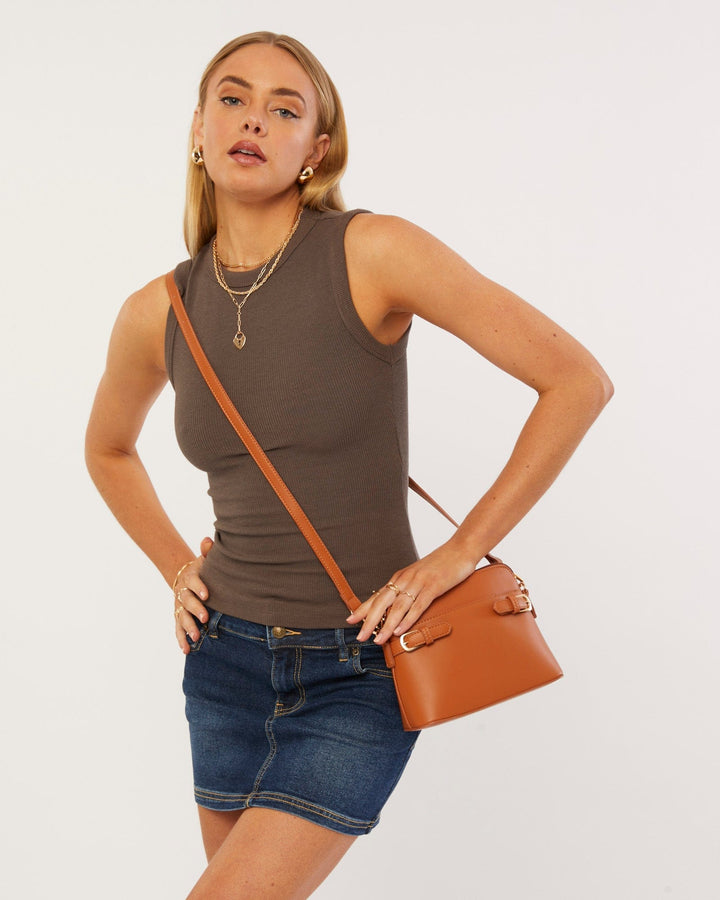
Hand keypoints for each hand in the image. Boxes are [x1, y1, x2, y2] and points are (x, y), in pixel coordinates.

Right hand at [174, 537, 212, 653]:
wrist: (184, 575)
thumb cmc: (200, 568)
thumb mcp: (203, 559)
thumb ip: (206, 551)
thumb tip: (207, 539)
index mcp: (189, 577)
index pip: (193, 582)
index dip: (199, 587)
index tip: (207, 595)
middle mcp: (182, 592)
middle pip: (187, 601)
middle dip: (195, 610)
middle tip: (204, 618)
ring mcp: (179, 605)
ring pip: (182, 617)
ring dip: (188, 627)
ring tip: (196, 637)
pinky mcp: (178, 615)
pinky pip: (178, 628)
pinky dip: (181, 639)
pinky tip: (186, 649)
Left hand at [346, 538, 478, 643]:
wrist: (460, 549)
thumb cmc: (441, 564)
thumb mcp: (420, 576)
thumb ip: (409, 590)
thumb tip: (399, 609)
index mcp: (400, 577)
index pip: (377, 595)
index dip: (363, 608)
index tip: (350, 620)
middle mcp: (406, 579)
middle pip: (382, 602)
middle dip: (369, 621)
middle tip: (360, 637)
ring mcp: (419, 583)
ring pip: (398, 607)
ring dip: (387, 625)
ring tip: (378, 640)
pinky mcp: (433, 586)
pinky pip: (417, 605)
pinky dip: (407, 619)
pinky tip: (400, 631)